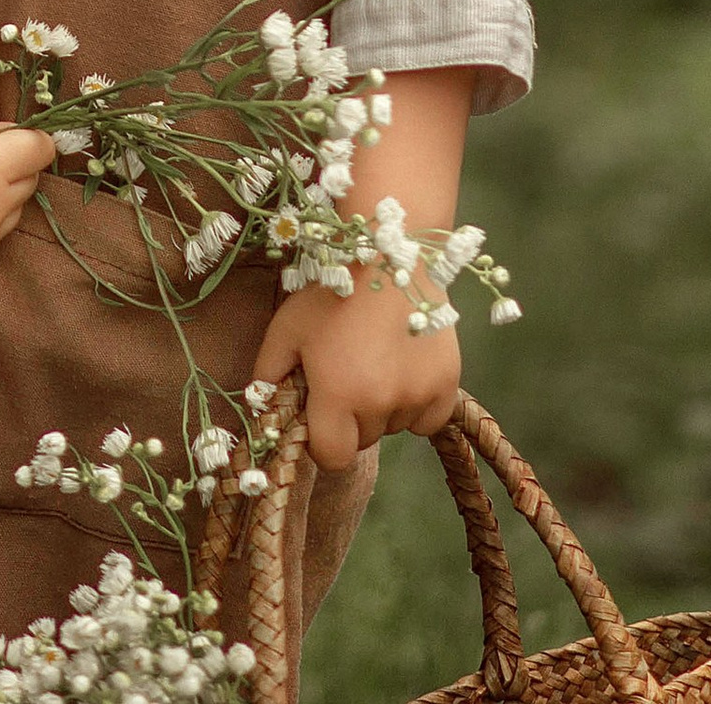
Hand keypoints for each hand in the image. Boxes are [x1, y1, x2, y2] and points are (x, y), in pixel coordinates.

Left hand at [253, 276, 462, 471]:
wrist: (388, 255)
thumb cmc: (331, 291)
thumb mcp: (286, 327)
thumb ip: (268, 372)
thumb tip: (262, 407)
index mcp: (337, 395)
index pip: (331, 456)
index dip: (321, 441)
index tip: (320, 415)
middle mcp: (381, 404)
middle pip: (363, 438)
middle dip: (351, 418)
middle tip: (348, 375)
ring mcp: (419, 396)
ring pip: (395, 426)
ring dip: (384, 408)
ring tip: (376, 363)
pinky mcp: (448, 384)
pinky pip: (428, 419)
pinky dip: (416, 405)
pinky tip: (404, 371)